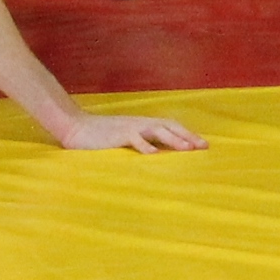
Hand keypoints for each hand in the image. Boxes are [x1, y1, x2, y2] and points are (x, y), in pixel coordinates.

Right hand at [57, 112, 207, 153]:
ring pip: (156, 130)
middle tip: (203, 146)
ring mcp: (129, 127)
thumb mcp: (124, 138)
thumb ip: (141, 143)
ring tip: (186, 149)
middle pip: (169, 126)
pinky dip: (144, 146)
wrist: (76, 128)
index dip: (187, 134)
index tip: (203, 144)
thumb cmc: (100, 136)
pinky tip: (153, 155)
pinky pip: (133, 138)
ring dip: (172, 139)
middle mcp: (140, 123)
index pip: (170, 126)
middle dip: (187, 136)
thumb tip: (158, 155)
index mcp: (142, 125)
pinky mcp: (117, 134)